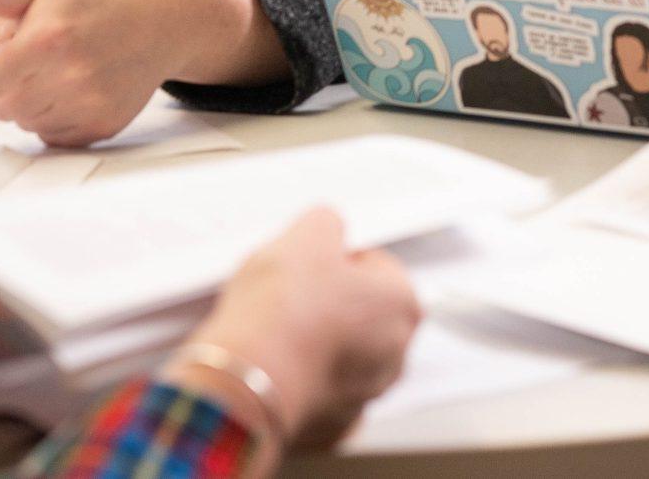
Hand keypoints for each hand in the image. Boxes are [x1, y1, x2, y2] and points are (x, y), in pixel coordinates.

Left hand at [0, 0, 280, 148]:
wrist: (161, 20)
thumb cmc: (94, 1)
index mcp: (46, 38)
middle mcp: (69, 75)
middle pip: (3, 107)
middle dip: (7, 87)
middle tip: (36, 58)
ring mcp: (89, 104)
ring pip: (26, 123)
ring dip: (30, 103)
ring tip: (61, 71)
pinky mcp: (103, 126)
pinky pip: (54, 136)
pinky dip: (54, 118)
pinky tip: (77, 88)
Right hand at [182, 208, 421, 448]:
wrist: (245, 378)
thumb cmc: (283, 309)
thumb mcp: (308, 233)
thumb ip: (327, 223)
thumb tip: (327, 227)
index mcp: (403, 305)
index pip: (375, 266)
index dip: (337, 259)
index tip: (311, 263)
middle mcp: (394, 355)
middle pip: (361, 313)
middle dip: (330, 302)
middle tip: (291, 293)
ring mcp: (364, 395)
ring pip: (340, 355)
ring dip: (315, 343)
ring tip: (275, 329)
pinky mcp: (330, 426)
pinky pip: (316, 391)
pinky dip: (298, 380)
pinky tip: (274, 365)